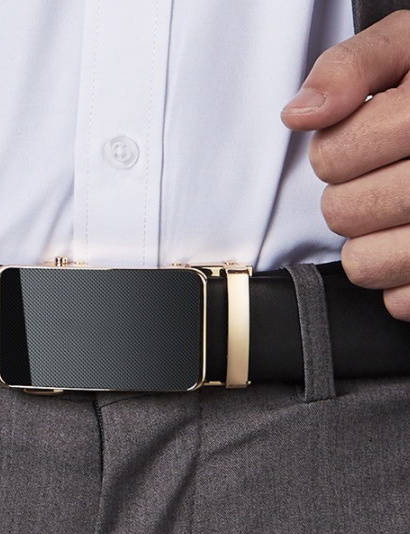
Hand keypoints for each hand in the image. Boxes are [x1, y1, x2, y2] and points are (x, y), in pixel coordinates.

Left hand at [281, 10, 409, 319]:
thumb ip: (353, 66)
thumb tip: (300, 113)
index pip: (331, 158)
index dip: (336, 149)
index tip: (369, 134)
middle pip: (342, 213)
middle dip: (352, 193)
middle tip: (388, 174)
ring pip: (364, 263)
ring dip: (370, 240)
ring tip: (400, 211)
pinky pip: (401, 301)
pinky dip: (401, 280)